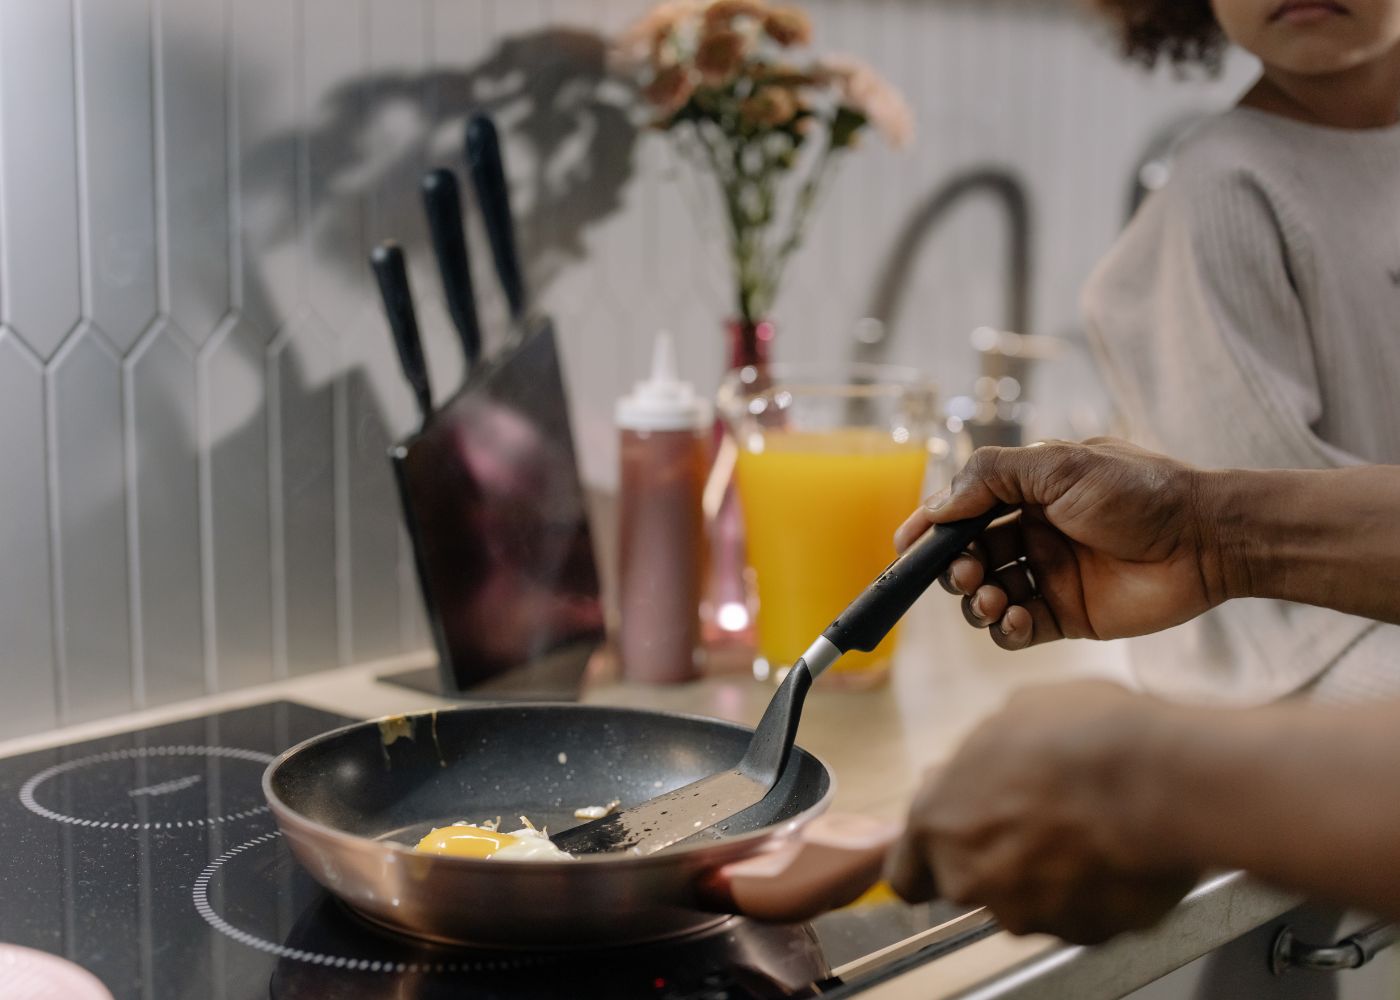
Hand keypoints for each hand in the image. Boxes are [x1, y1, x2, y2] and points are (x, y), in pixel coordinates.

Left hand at [883, 681, 1200, 942]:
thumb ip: (977, 762)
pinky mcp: (1085, 933)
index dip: (929, 856)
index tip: (951, 840)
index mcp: (938, 824)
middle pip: (967, 885)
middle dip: (992, 859)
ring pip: (1025, 902)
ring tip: (1085, 827)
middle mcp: (971, 879)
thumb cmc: (1079, 735)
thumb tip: (977, 767)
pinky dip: (1090, 891)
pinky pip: (1078, 914)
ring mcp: (1028, 913)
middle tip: (1032, 819)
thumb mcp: (1009, 717)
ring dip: (1044, 874)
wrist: (1159, 779)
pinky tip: (1113, 848)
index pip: (904, 873)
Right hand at [895, 438, 1228, 649]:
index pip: (963, 512)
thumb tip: (937, 505)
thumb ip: (990, 476)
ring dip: (976, 600)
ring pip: (986, 596)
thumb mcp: (1058, 465)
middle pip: (967, 557)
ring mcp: (1048, 577)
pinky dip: (1005, 628)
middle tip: (964, 573)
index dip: (930, 529)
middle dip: (953, 568)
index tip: (905, 547)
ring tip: (991, 598)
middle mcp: (1032, 534)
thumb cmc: (1138, 491)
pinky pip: (1017, 630)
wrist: (1206, 538)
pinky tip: (1015, 618)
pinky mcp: (1067, 616)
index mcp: (1026, 494)